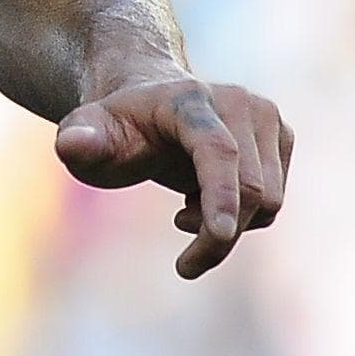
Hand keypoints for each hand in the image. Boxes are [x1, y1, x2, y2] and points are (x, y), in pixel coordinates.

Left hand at [54, 77, 291, 278]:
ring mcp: (266, 117)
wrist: (147, 104)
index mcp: (190, 101)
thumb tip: (73, 146)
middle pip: (250, 191)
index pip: (217, 152)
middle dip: (217, 238)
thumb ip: (78, 140)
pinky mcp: (282, 136)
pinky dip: (243, 216)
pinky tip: (206, 198)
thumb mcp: (86, 134)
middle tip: (182, 254)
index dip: (221, 195)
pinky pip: (273, 201)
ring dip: (228, 226)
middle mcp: (239, 103)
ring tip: (185, 208)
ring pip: (268, 202)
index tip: (218, 236)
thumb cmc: (115, 128)